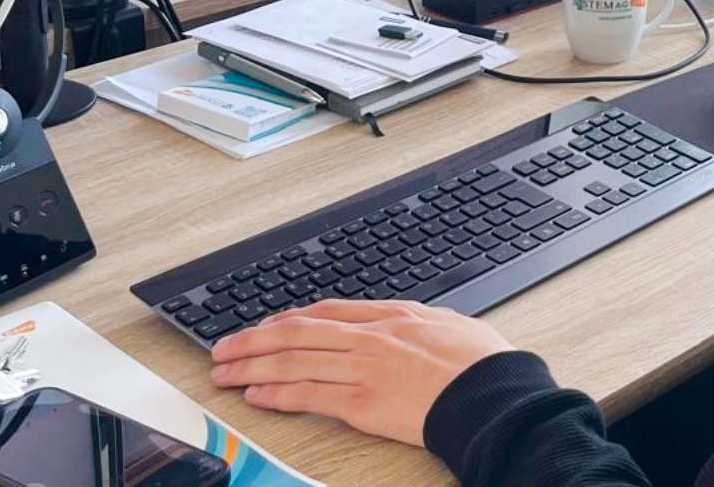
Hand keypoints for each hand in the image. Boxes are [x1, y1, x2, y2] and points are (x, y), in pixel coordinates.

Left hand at [210, 299, 513, 445]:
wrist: (489, 392)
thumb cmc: (480, 362)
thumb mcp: (448, 324)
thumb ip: (416, 322)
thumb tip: (402, 323)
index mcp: (392, 315)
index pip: (326, 312)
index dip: (288, 318)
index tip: (266, 326)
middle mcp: (371, 337)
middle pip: (297, 332)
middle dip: (254, 340)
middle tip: (224, 348)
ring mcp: (363, 368)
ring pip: (292, 361)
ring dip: (252, 367)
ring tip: (225, 373)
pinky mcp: (361, 402)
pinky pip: (307, 395)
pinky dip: (276, 395)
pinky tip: (256, 397)